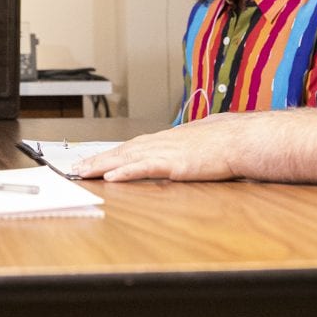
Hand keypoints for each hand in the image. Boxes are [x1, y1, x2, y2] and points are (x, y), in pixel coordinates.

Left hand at [73, 118, 236, 182]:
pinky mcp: (173, 164)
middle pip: (120, 151)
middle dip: (96, 160)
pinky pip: (144, 168)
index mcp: (165, 139)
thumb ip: (184, 147)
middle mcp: (160, 143)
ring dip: (101, 166)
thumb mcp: (197, 141)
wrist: (241, 139)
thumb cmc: (225, 140)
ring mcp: (165, 152)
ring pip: (125, 158)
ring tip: (82, 172)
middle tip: (74, 168)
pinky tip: (110, 177)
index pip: (129, 146)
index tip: (91, 160)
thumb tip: (180, 150)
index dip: (108, 154)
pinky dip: (125, 172)